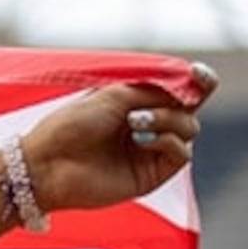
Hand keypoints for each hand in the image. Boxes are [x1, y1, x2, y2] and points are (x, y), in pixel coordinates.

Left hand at [19, 61, 214, 215]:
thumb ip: (155, 89)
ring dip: (167, 120)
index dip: (199, 81)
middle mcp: (149, 126)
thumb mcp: (114, 95)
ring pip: (189, 129)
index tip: (198, 73)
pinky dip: (167, 141)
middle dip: (175, 104)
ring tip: (133, 122)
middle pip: (190, 110)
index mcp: (138, 103)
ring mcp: (151, 151)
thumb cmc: (72, 124)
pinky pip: (182, 154)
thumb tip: (191, 86)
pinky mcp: (152, 174)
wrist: (48, 164)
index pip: (181, 91)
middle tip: (137, 110)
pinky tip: (141, 138)